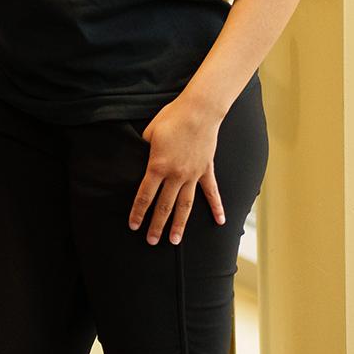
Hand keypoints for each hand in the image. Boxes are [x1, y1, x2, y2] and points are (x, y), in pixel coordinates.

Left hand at [130, 93, 226, 244]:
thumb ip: (143, 150)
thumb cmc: (171, 118)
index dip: (138, 212)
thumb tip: (141, 159)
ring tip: (175, 240)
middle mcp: (176, 175)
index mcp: (157, 166)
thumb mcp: (148, 133)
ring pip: (186, 205)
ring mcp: (193, 174)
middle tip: (151, 241)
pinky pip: (212, 192)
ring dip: (180, 223)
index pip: (145, 195)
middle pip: (164, 205)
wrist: (198, 111)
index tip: (133, 225)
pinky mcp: (206, 170)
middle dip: (157, 224)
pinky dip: (216, 207)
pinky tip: (220, 221)